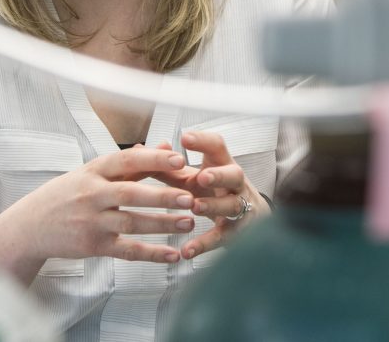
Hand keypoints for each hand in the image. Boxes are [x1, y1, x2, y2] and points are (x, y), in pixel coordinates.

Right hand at [0, 147, 195, 283]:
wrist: (30, 225)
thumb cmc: (69, 194)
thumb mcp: (93, 172)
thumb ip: (132, 163)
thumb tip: (167, 146)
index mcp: (93, 170)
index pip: (126, 161)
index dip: (153, 160)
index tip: (179, 160)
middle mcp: (92, 194)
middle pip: (131, 193)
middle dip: (162, 195)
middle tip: (190, 197)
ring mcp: (92, 222)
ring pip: (131, 222)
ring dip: (162, 224)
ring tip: (188, 223)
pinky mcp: (93, 246)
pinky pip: (126, 250)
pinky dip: (151, 254)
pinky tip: (172, 255)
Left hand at [154, 131, 269, 259]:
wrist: (249, 216)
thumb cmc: (213, 190)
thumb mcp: (192, 176)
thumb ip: (167, 167)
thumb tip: (138, 150)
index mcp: (222, 164)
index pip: (217, 147)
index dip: (203, 141)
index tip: (185, 138)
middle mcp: (234, 184)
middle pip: (234, 174)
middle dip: (219, 175)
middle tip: (202, 176)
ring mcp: (239, 207)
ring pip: (232, 205)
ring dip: (214, 206)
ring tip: (195, 207)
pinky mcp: (236, 232)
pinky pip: (223, 237)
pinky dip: (205, 244)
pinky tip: (187, 250)